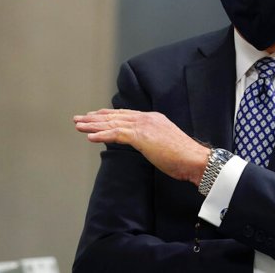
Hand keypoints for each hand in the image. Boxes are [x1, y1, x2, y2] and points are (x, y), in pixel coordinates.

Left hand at [74, 108, 209, 184]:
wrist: (195, 160)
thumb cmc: (184, 157)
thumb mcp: (165, 144)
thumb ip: (152, 141)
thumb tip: (144, 145)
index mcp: (152, 119)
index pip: (125, 115)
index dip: (107, 115)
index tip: (94, 116)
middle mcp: (146, 118)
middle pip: (115, 116)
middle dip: (95, 118)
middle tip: (78, 119)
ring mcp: (144, 126)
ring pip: (112, 123)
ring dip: (93, 125)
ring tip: (78, 126)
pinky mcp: (141, 136)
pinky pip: (116, 134)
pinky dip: (102, 135)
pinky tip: (90, 137)